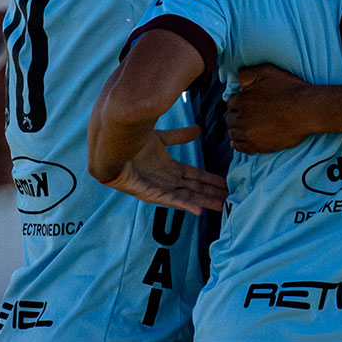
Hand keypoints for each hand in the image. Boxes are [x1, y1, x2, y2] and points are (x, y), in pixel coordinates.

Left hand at [99, 125, 226, 213]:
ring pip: (187, 196)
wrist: (111, 146)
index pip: (195, 176)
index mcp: (169, 168)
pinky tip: (198, 210)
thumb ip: (179, 137)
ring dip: (204, 202)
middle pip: (195, 189)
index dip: (210, 180)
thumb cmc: (130, 142)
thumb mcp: (161, 138)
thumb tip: (199, 130)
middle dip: (212, 194)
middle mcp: (166, 180)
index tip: (226, 184)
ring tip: (221, 207)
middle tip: (230, 199)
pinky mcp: (149, 193)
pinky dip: (184, 205)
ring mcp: (158, 188)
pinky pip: (170, 200)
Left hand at [226, 64, 316, 152]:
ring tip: (244, 128)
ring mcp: (249, 134)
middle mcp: (242, 118)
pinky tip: (239, 142)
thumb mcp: (267, 71)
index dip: (237, 102)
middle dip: (236, 116)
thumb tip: (237, 80)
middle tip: (246, 115)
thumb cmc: (290, 89)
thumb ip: (247, 73)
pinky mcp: (258, 146)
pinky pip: (240, 147)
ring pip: (233, 133)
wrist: (308, 110)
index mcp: (242, 100)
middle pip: (231, 118)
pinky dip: (238, 144)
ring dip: (236, 129)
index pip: (230, 103)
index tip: (245, 104)